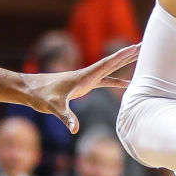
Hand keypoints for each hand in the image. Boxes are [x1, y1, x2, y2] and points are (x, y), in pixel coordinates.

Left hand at [19, 44, 138, 132]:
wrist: (30, 90)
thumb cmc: (40, 96)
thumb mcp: (54, 108)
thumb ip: (66, 117)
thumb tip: (74, 129)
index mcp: (83, 76)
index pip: (106, 64)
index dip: (121, 56)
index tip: (136, 47)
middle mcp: (87, 74)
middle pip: (112, 63)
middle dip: (129, 55)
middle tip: (145, 45)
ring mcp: (86, 79)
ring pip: (111, 70)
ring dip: (125, 64)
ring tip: (141, 58)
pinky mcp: (84, 86)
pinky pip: (106, 81)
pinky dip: (118, 81)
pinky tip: (128, 83)